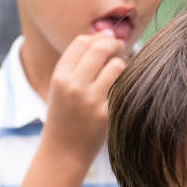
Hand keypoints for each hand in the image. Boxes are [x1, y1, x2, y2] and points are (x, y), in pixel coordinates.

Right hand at [42, 31, 127, 164]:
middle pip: (100, 49)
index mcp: (60, 76)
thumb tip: (106, 35)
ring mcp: (91, 100)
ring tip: (121, 70)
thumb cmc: (65, 116)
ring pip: (117, 66)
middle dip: (114, 44)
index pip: (82, 42)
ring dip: (123, 64)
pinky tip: (126, 86)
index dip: (97, 37)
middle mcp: (74, 85)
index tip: (107, 41)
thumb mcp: (62, 87)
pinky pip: (124, 87)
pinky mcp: (107, 113)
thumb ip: (78, 62)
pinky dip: (127, 83)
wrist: (64, 152)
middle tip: (121, 47)